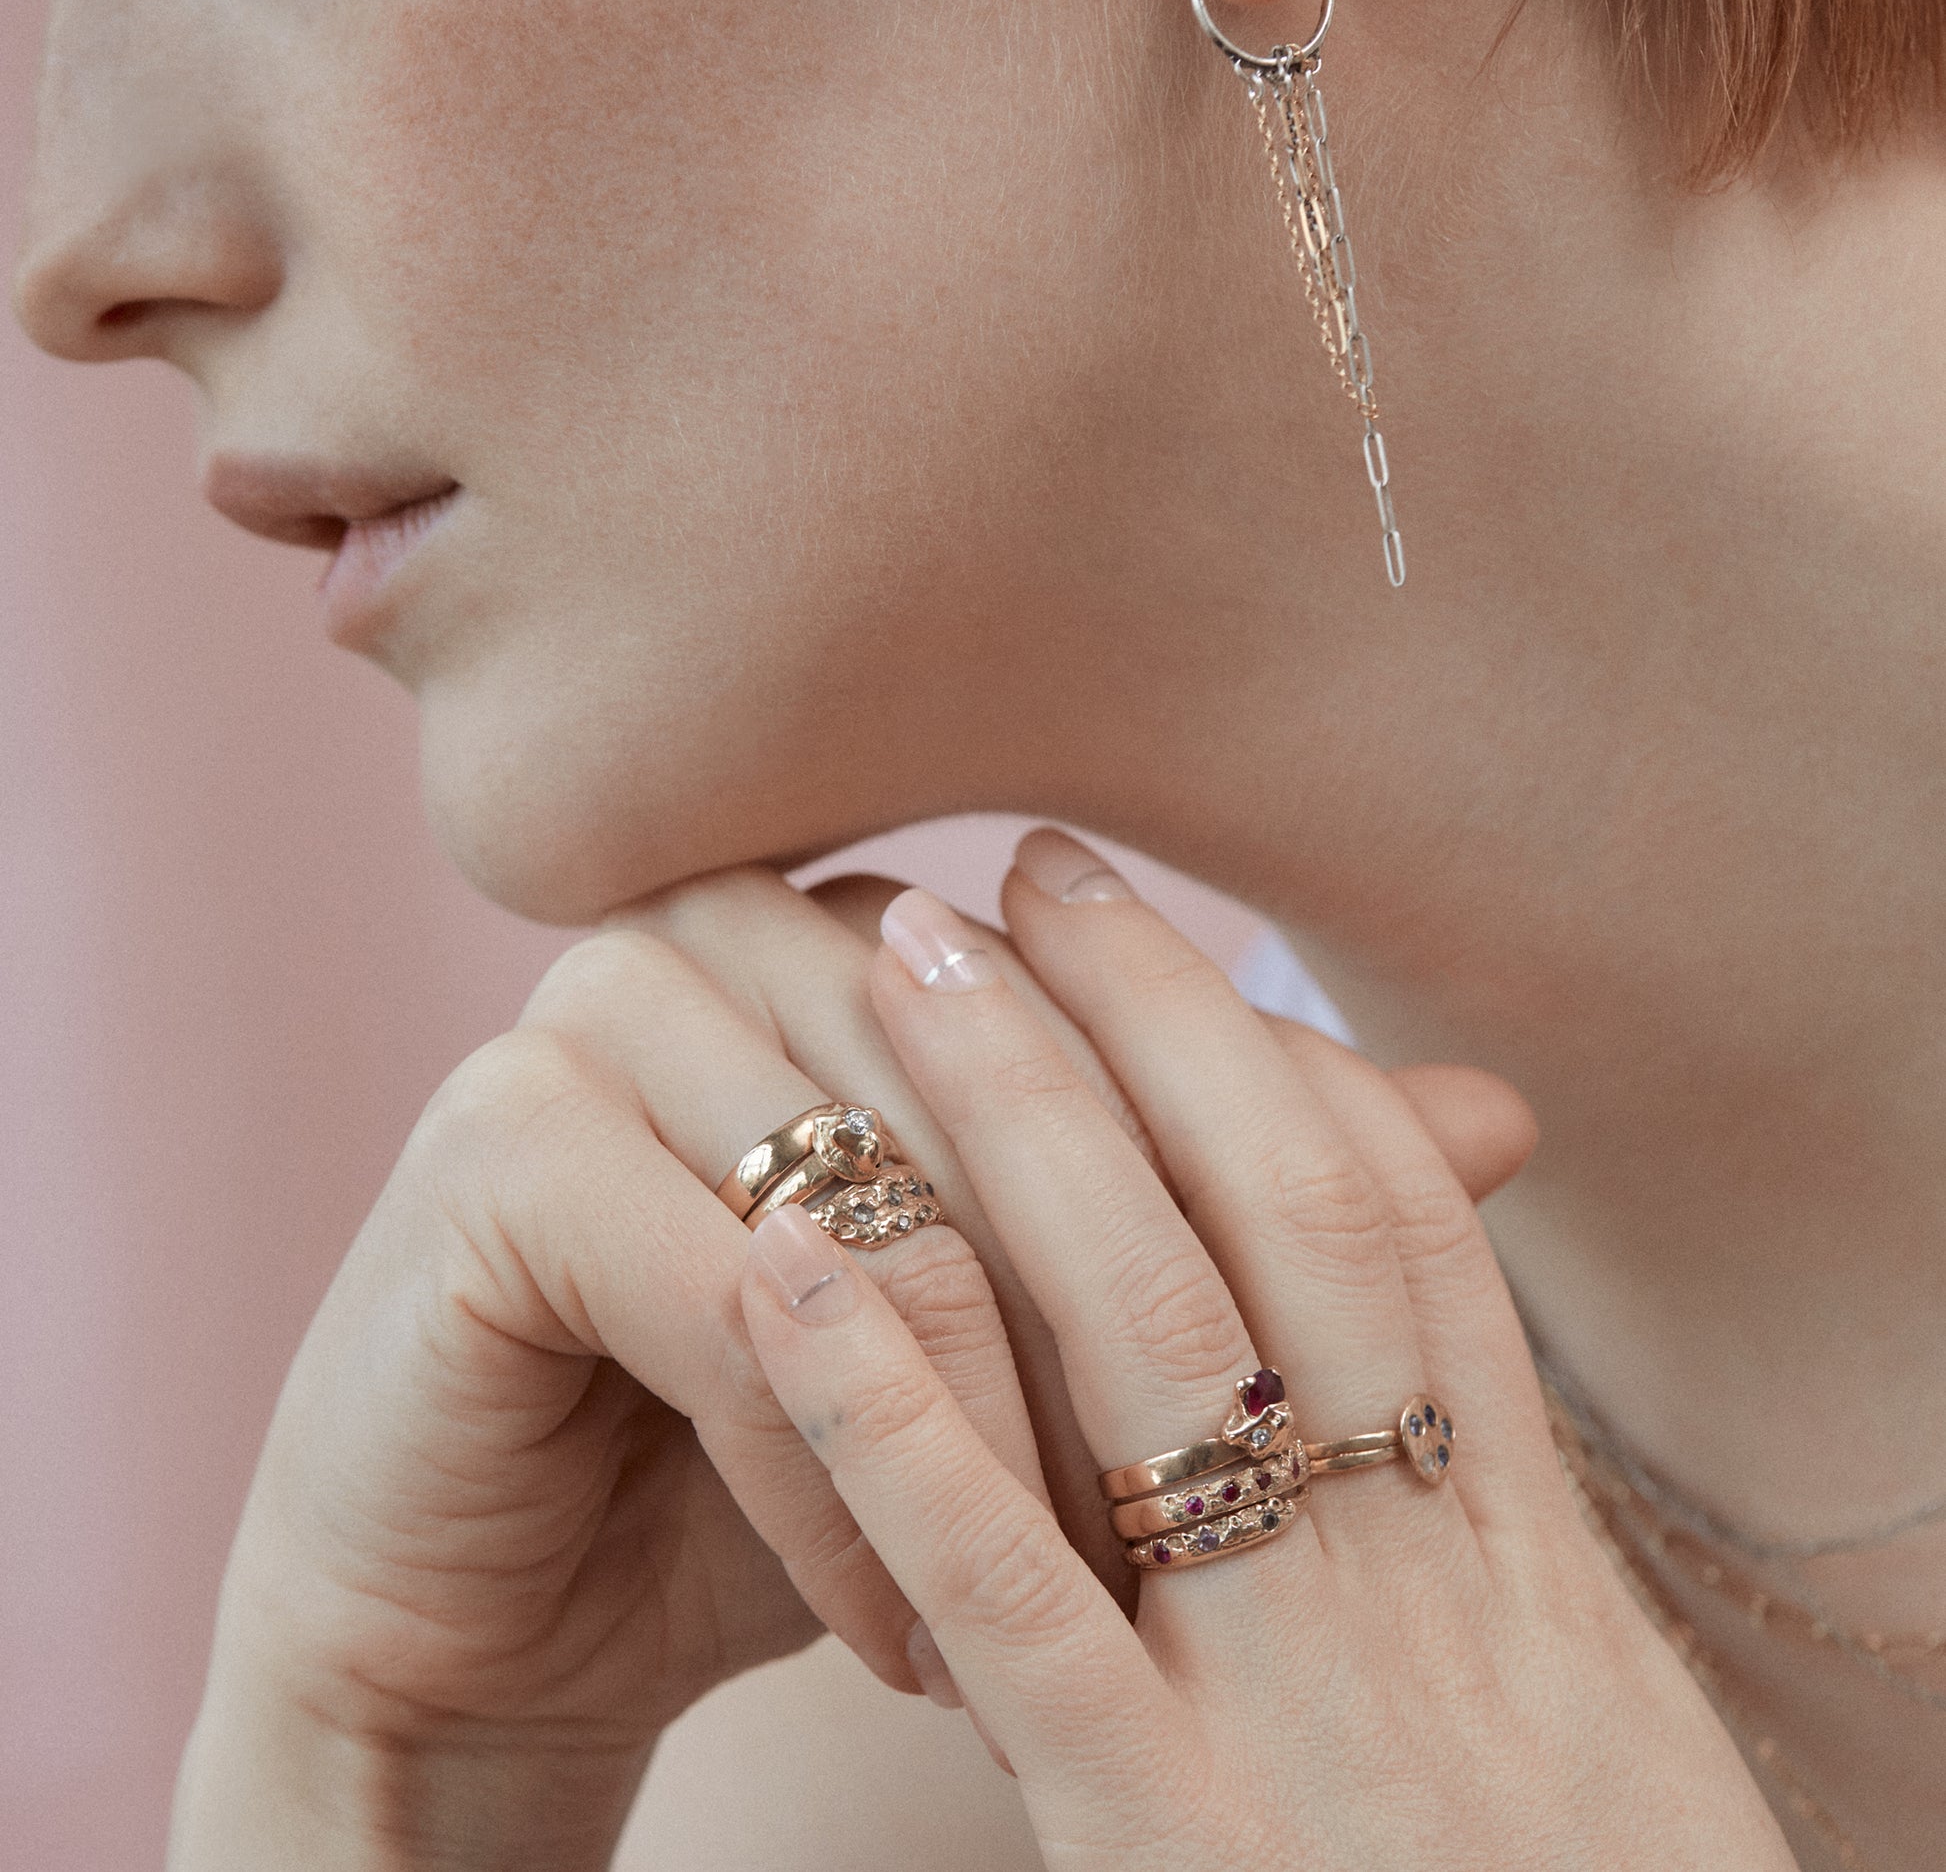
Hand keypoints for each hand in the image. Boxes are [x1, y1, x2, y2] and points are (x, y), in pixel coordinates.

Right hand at [170, 856, 1531, 1868]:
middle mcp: (715, 930)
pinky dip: (833, 1480)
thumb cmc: (794, 1443)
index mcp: (847, 924)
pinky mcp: (491, 1153)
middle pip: (987, 1099)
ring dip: (980, 1433)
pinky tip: (896, 1628)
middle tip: (1202, 1537)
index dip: (1195, 1210)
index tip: (1293, 1402)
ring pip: (880, 1196)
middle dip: (1100, 1339)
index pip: (1086, 1014)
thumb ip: (1242, 1205)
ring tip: (1061, 1613)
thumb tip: (1505, 1113)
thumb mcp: (1032, 1332)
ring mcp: (586, 1020)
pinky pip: (732, 1299)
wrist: (505, 1597)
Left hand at [741, 832, 1797, 1868]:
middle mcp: (1441, 1594)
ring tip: (899, 962)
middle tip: (1012, 870)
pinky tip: (789, 1261)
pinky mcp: (1171, 1847)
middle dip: (1147, 1024)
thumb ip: (1486, 1544)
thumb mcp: (1577, 1734)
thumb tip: (1404, 1362)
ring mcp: (1305, 1710)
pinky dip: (898, 1410)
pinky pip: (1018, 1593)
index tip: (1155, 934)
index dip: (1276, 1050)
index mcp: (1538, 1571)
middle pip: (1286, 1226)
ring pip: (1154, 1347)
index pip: (1402, 1235)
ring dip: (1016, 1132)